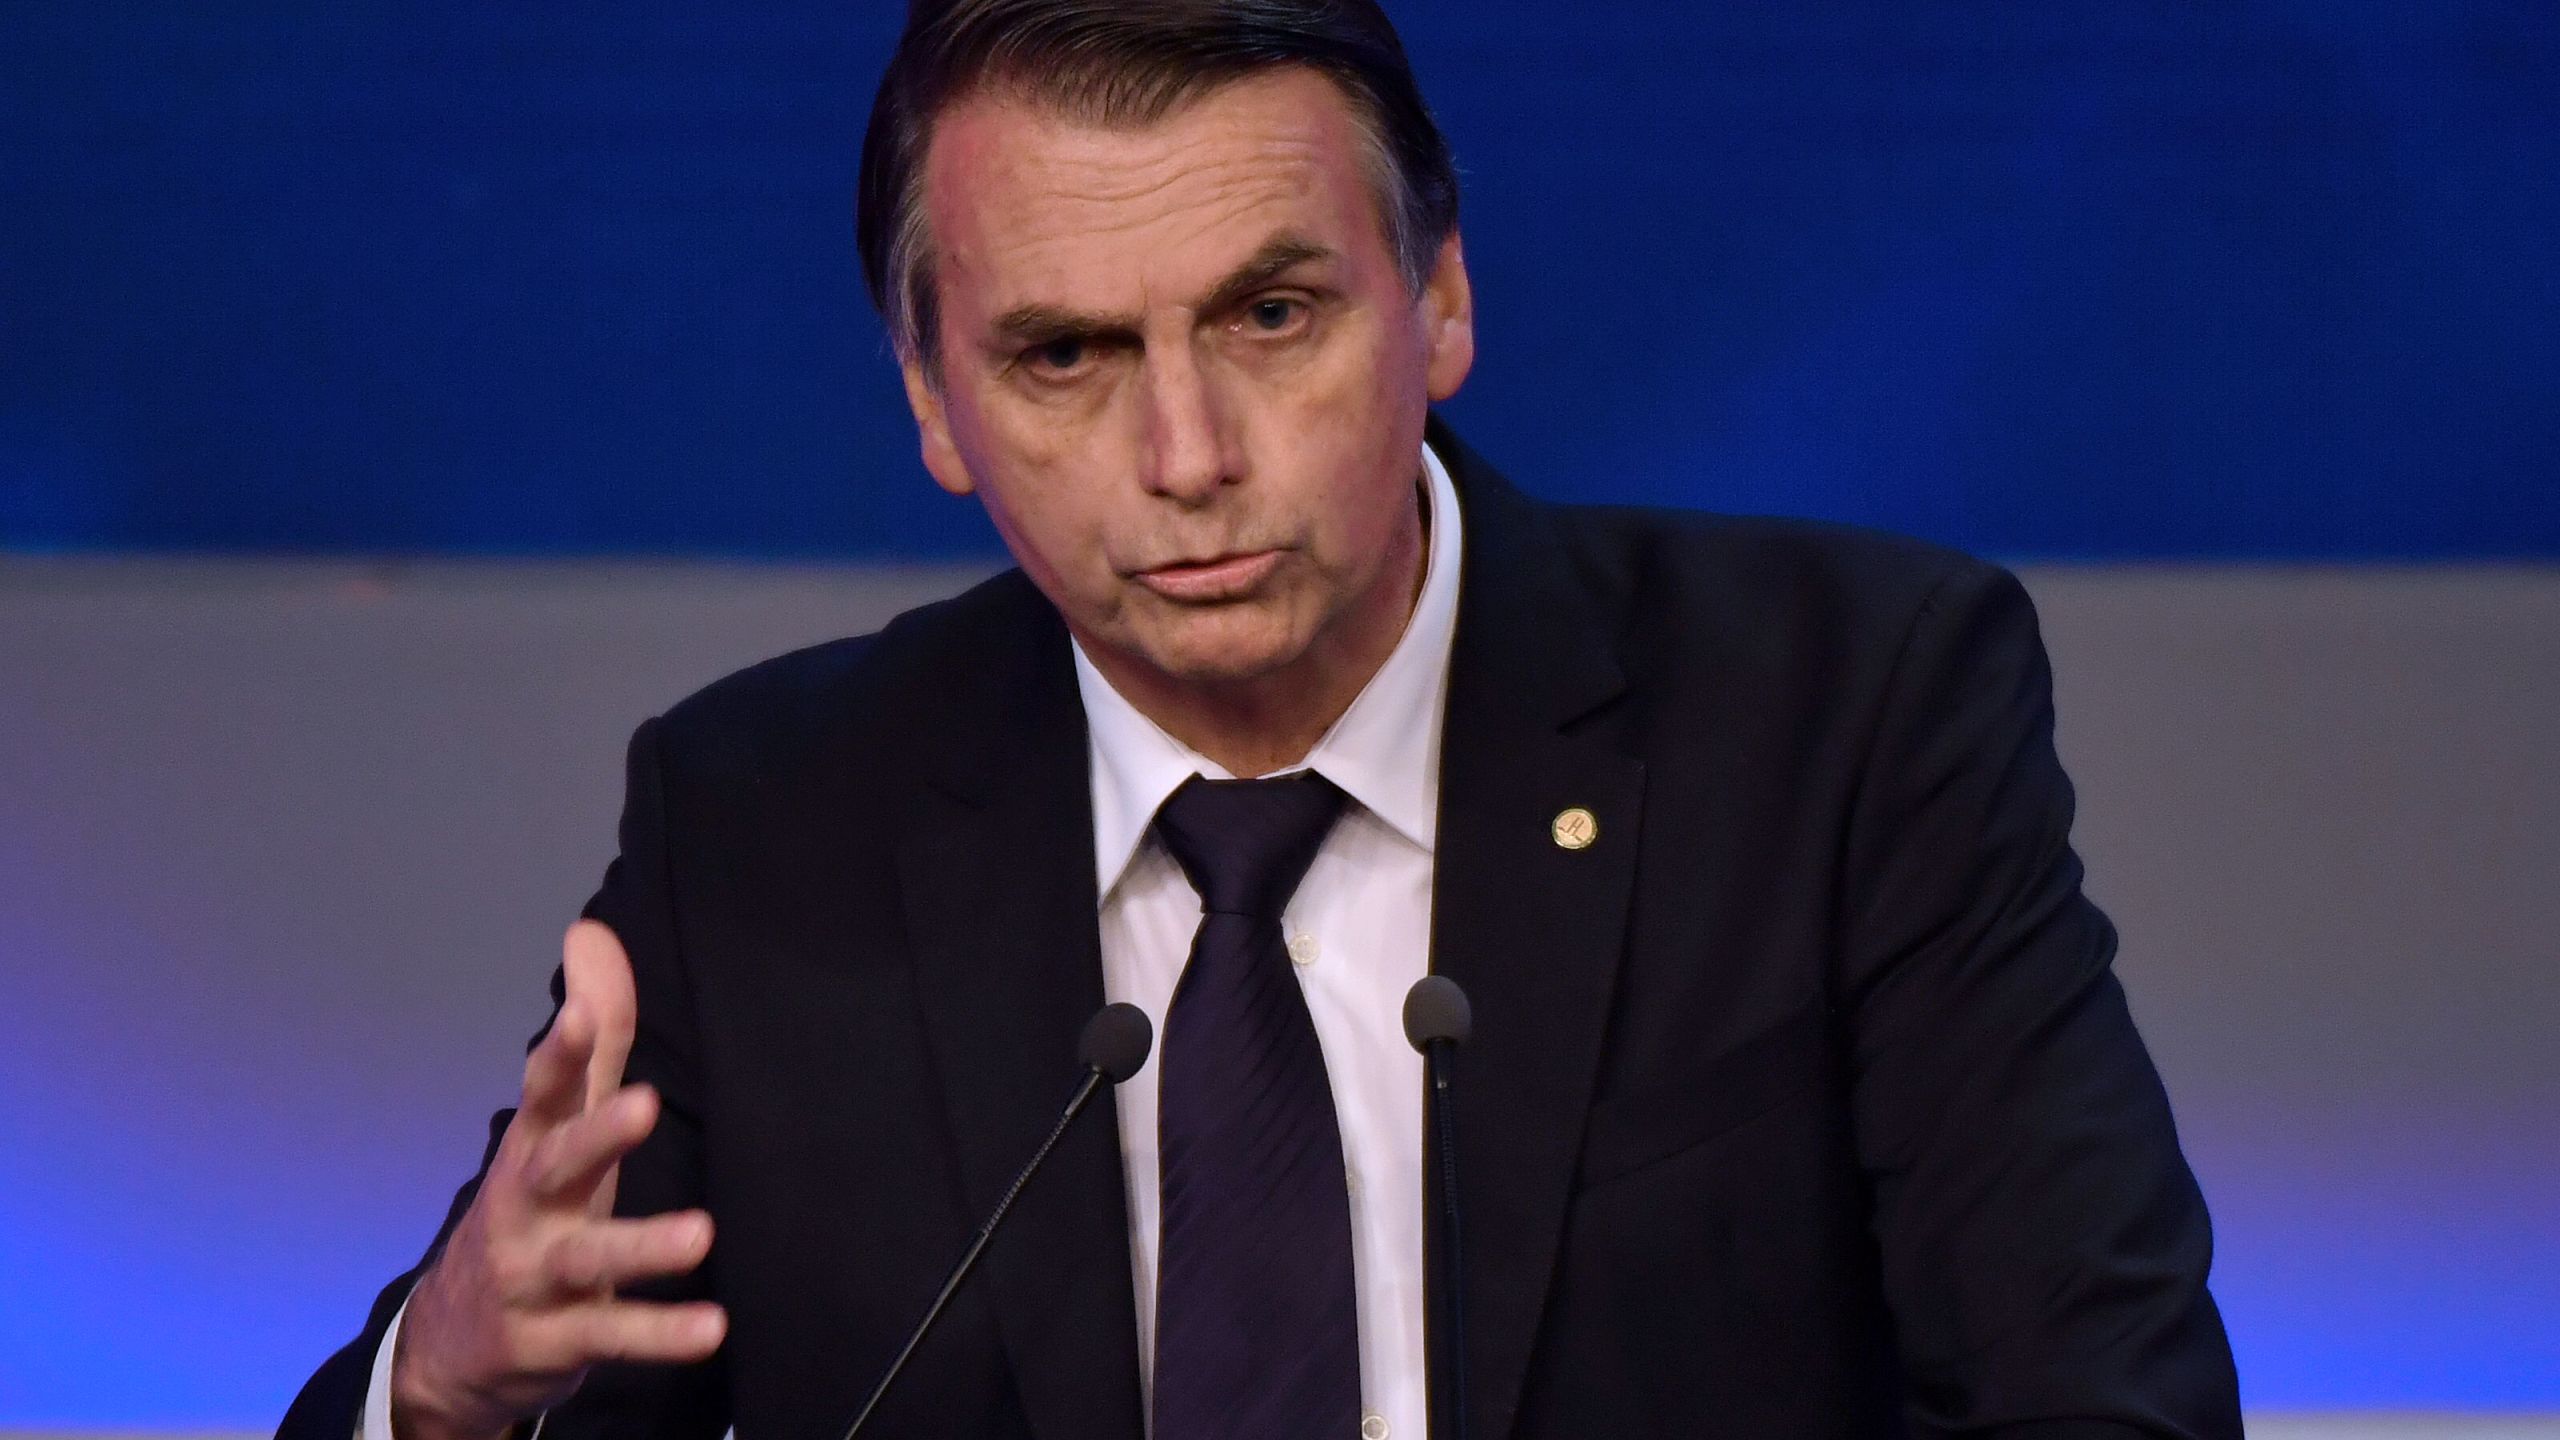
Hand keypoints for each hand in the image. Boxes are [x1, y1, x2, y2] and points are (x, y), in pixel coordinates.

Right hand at [390, 921, 725, 1439]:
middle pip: (557, 1165)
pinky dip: (659, 1335)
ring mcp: (536, 1277)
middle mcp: (526, 1208)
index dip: (563, 1052)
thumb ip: (593, 1043)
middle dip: (597, 1136)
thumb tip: (592, 933)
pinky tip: (712, 1328)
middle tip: (647, 1105)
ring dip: (642, 1246)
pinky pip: (610, 1336)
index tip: (581, 1012)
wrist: (455, 1343)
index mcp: (533, 1149)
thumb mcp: (561, 1127)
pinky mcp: (555, 1340)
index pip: (545, 1092)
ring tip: (703, 1234)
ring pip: (587, 1258)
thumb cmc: (533, 1211)